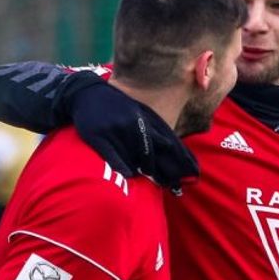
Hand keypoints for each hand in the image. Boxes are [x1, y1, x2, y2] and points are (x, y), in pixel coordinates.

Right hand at [66, 75, 197, 189]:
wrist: (86, 93)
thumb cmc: (117, 106)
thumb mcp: (139, 111)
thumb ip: (154, 129)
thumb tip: (172, 149)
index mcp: (145, 119)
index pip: (168, 143)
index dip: (180, 160)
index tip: (191, 174)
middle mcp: (132, 125)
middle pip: (152, 155)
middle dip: (162, 172)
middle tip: (172, 186)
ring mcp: (115, 131)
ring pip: (133, 159)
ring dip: (141, 171)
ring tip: (146, 178)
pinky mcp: (98, 137)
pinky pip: (114, 158)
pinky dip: (123, 168)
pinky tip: (129, 174)